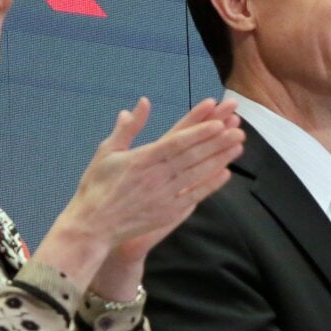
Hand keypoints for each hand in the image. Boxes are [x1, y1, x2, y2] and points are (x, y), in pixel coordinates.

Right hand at [39, 98, 244, 296]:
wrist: (92, 226)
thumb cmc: (96, 187)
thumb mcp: (107, 152)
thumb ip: (127, 128)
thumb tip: (141, 104)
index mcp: (142, 159)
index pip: (176, 142)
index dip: (199, 131)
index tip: (218, 121)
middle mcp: (156, 176)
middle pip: (193, 155)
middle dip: (217, 141)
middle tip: (238, 129)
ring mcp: (164, 195)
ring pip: (197, 173)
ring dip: (219, 159)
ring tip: (238, 146)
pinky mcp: (168, 212)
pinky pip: (194, 195)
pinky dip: (211, 184)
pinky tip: (226, 173)